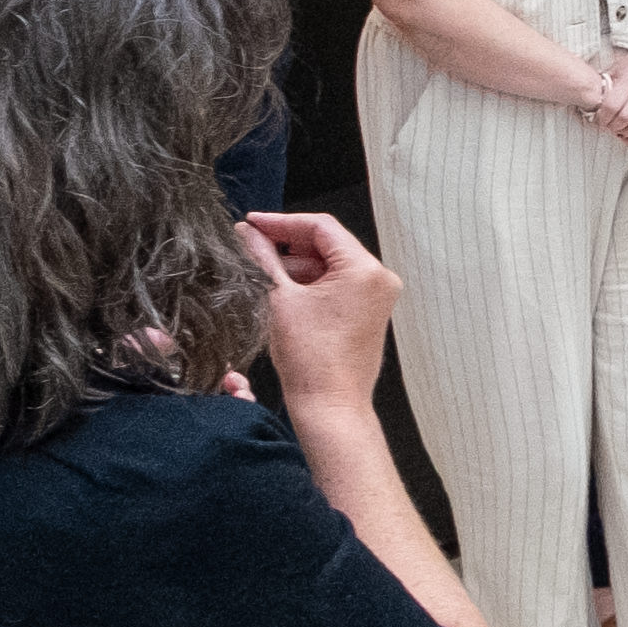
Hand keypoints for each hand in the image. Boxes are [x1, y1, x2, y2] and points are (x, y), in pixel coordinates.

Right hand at [239, 212, 399, 413]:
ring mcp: (376, 297)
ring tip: (259, 269)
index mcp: (365, 269)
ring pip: (330, 265)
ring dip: (295, 265)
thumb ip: (264, 259)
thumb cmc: (311, 360)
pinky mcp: (367, 312)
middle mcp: (378, 279)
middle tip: (250, 244)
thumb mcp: (280, 299)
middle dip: (287, 244)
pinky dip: (309, 283)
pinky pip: (337, 285)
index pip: (321, 227)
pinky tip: (280, 287)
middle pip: (327, 244)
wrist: (329, 404)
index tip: (252, 223)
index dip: (281, 222)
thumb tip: (248, 234)